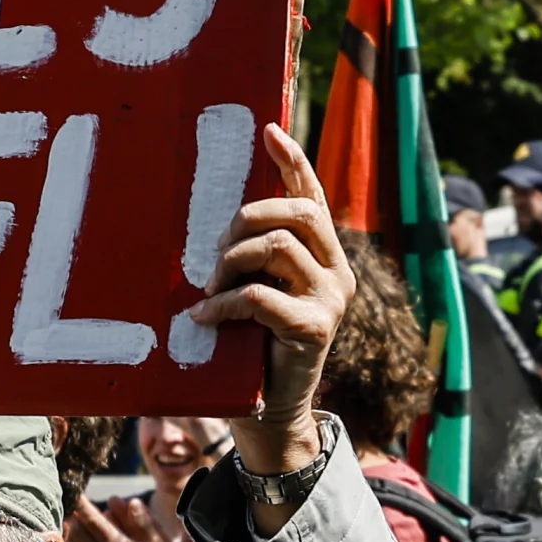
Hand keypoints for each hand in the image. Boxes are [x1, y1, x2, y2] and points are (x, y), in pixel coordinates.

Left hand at [66, 491, 164, 541]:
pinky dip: (76, 536)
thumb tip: (132, 502)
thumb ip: (144, 521)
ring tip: (71, 508)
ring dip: (72, 524)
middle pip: (77, 530)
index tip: (73, 488)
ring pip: (76, 540)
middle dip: (71, 512)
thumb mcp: (161, 539)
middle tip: (67, 495)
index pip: (93, 522)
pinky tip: (75, 526)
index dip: (82, 505)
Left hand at [184, 123, 349, 503]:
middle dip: (248, 218)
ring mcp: (331, 300)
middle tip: (215, 249)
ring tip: (210, 287)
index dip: (292, 161)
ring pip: (279, 246)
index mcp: (325, 255)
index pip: (313, 196)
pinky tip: (203, 316)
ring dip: (231, 260)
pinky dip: (223, 302)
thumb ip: (251, 257)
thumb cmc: (251, 347)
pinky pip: (260, 295)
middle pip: (299, 212)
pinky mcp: (314, 329)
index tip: (268, 130)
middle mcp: (338, 272)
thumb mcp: (254, 290)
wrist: (268, 411)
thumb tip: (216, 221)